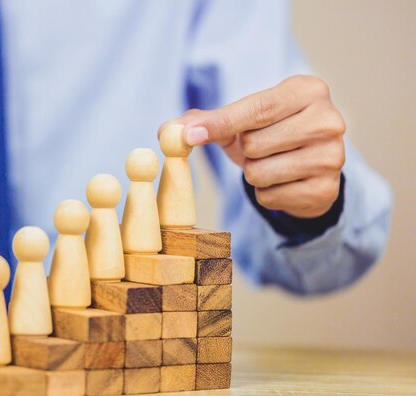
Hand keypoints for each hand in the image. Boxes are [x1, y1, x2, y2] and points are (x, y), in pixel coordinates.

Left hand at [163, 75, 345, 217]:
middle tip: (260, 147)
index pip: (256, 109)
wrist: (309, 165)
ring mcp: (333, 157)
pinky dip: (267, 193)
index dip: (220, 123)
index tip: (190, 135)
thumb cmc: (271, 132)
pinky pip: (270, 197)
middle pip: (254, 144)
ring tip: (272, 163)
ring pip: (259, 173)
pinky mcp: (326, 190)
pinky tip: (283, 181)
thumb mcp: (242, 120)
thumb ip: (206, 120)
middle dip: (245, 151)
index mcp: (308, 91)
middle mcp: (329, 121)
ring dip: (254, 173)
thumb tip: (169, 130)